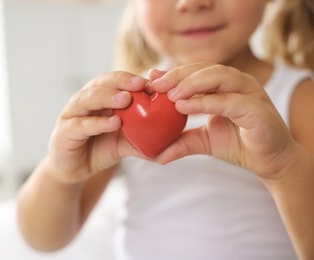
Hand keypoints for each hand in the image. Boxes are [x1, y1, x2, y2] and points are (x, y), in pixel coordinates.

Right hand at [48, 72, 147, 183]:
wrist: (74, 170)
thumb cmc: (100, 149)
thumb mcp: (125, 143)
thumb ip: (144, 140)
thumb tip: (172, 145)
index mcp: (100, 98)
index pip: (116, 81)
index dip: (133, 79)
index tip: (153, 81)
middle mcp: (85, 101)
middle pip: (101, 83)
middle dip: (121, 81)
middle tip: (140, 84)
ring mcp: (71, 115)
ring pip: (87, 99)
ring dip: (107, 96)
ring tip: (126, 99)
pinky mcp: (63, 132)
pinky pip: (80, 125)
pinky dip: (97, 123)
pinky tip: (113, 122)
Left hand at [149, 62, 295, 179]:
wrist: (270, 162)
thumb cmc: (239, 144)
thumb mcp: (204, 141)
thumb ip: (182, 141)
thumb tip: (156, 155)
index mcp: (225, 86)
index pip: (196, 72)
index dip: (173, 74)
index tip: (151, 79)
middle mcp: (238, 83)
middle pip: (205, 69)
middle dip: (178, 75)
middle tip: (156, 85)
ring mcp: (250, 93)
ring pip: (218, 77)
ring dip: (191, 83)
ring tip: (170, 95)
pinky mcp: (258, 109)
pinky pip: (229, 100)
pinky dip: (205, 101)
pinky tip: (184, 106)